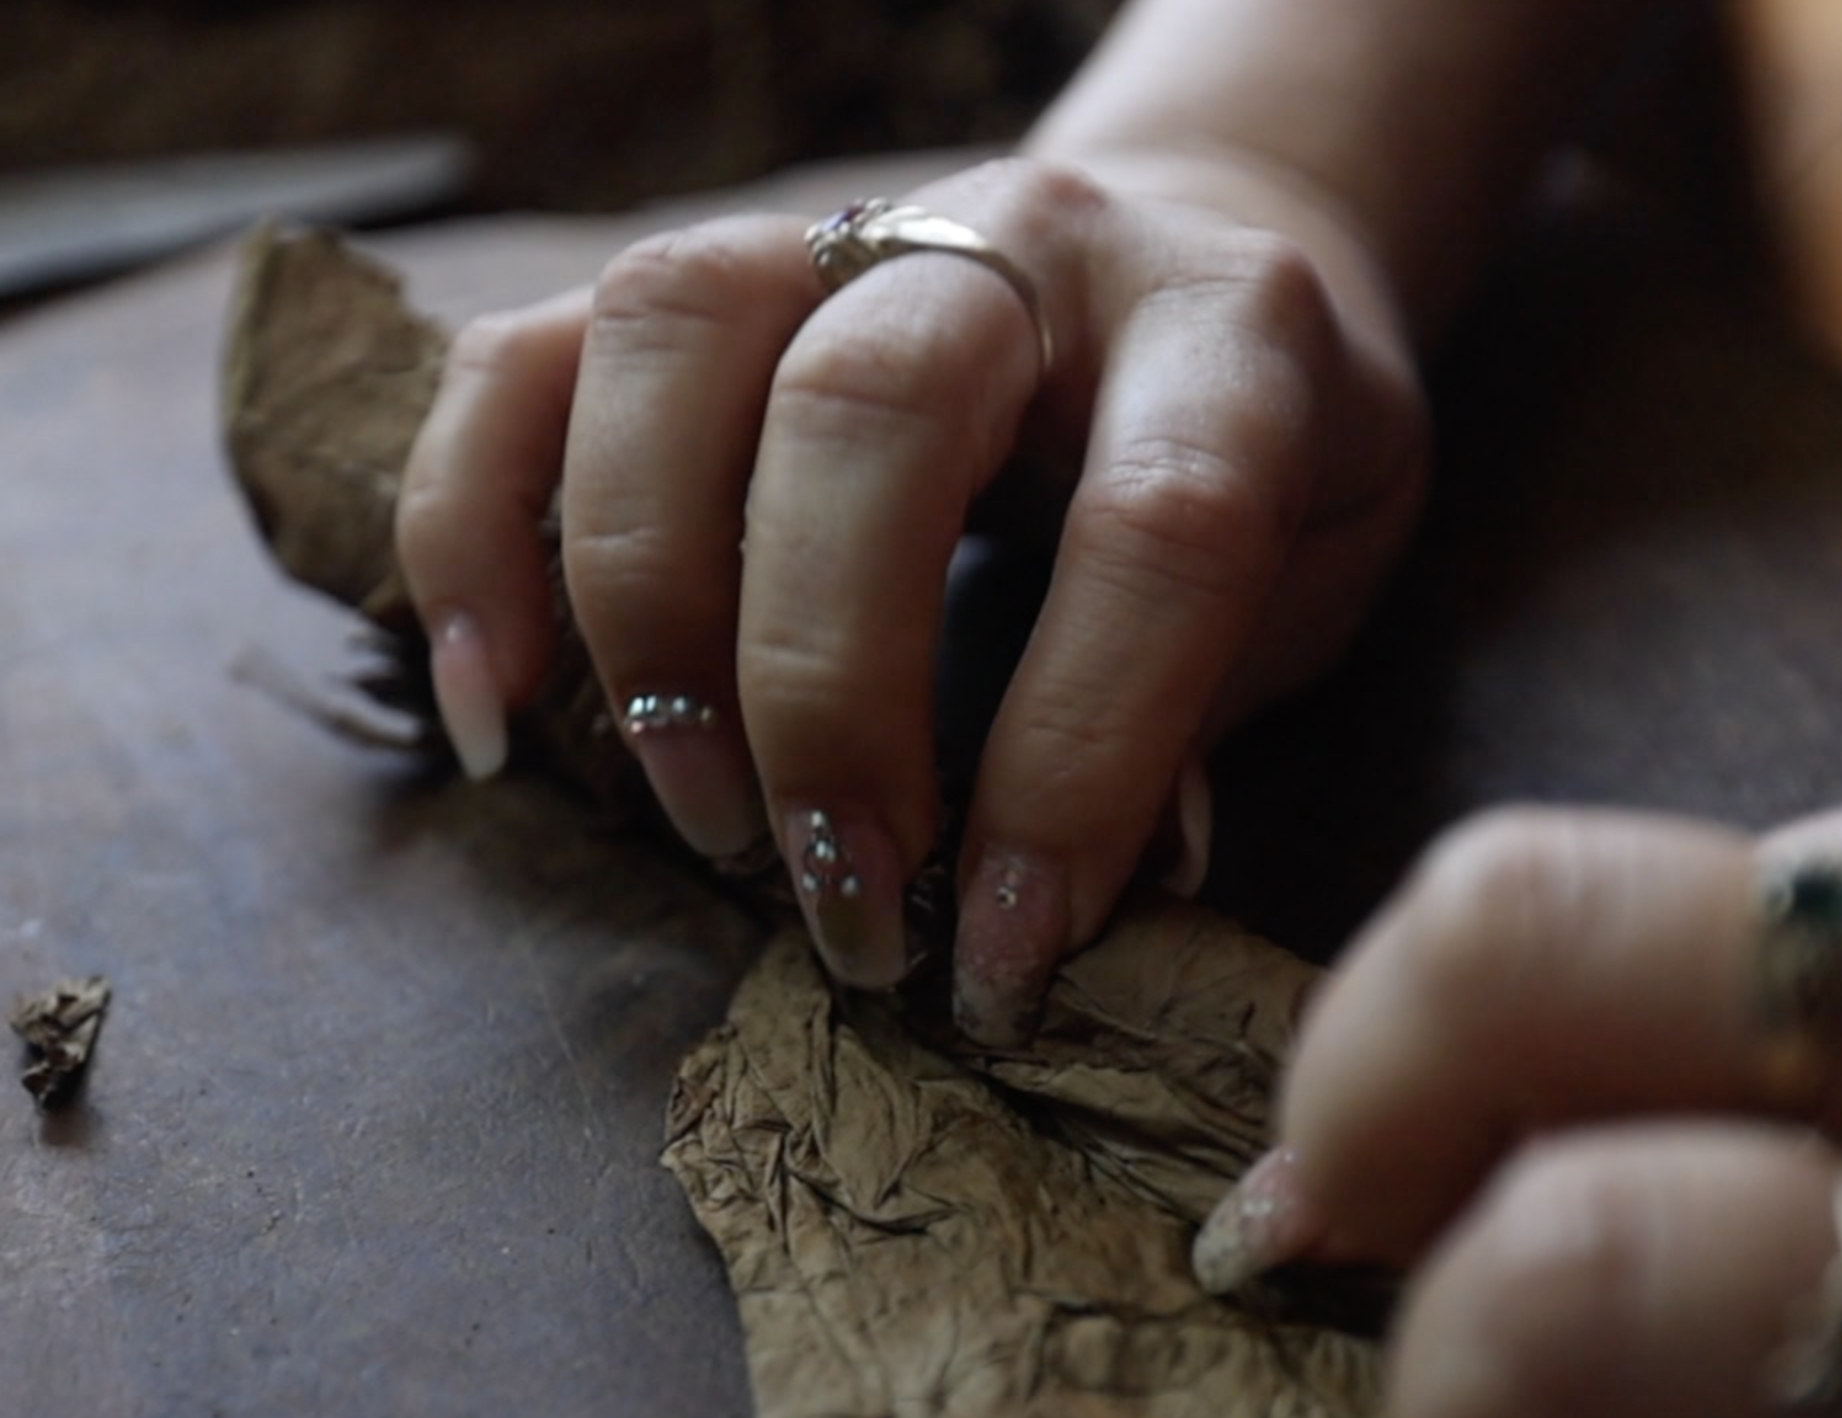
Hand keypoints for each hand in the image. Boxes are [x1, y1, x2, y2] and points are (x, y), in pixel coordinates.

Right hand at [394, 156, 1428, 1037]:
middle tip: (844, 904)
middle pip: (876, 417)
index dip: (1077, 762)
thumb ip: (1196, 712)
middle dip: (830, 697)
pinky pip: (526, 359)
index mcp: (1229, 333)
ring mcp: (849, 227)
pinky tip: (496, 699)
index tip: (1004, 954)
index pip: (1157, 528)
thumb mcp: (1306, 580)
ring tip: (698, 816)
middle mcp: (1030, 244)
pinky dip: (470, 528)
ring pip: (676, 339)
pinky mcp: (706, 269)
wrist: (1197, 249)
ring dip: (652, 610)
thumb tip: (1042, 906)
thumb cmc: (1262, 458)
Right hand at [1203, 720, 1841, 1415]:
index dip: (1428, 1362)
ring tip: (1629, 1167)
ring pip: (1662, 885)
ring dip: (1586, 1040)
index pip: (1577, 1262)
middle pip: (1529, 925)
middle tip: (1365, 1211)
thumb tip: (1554, 1385)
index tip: (1431, 1401)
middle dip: (1370, 1075)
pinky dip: (1784, 993)